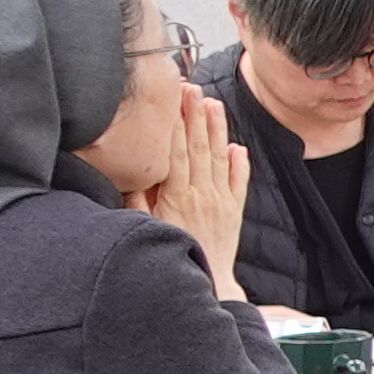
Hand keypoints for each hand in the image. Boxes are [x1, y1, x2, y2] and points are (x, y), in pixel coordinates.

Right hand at [142, 87, 249, 296]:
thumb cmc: (169, 254)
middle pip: (197, 148)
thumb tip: (133, 169)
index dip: (174, 124)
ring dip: (216, 130)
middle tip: (191, 88)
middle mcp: (201, 195)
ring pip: (219, 159)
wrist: (203, 284)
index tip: (172, 100)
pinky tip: (237, 147)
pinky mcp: (233, 212)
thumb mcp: (144, 226)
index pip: (175, 152)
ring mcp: (220, 202)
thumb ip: (137, 197)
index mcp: (176, 197)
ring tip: (213, 104)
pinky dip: (240, 164)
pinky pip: (239, 183)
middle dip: (194, 116)